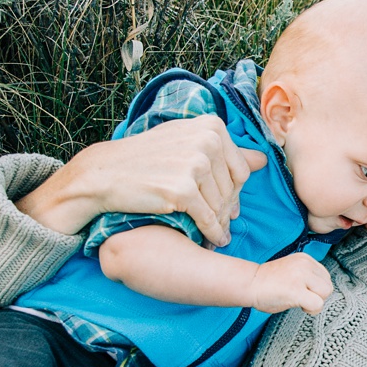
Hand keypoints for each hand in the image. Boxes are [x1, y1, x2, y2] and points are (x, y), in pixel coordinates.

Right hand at [16, 117, 267, 246]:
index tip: (227, 204)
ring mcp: (196, 164)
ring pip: (222, 205)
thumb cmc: (145, 159)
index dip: (235, 191)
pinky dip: (211, 233)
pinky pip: (208, 219)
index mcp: (211, 126)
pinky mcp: (183, 189)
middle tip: (222, 223)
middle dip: (228, 209)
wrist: (104, 174)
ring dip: (220, 224)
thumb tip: (262, 160)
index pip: (241, 169)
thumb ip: (223, 150)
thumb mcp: (184, 142)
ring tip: (215, 233)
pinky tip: (210, 240)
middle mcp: (207, 141)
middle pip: (234, 188)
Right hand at [246, 253, 333, 316]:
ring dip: (314, 302)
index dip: (316, 289)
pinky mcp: (296, 290)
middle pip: (328, 286)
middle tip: (301, 298)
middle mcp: (305, 265)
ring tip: (299, 301)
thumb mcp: (293, 271)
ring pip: (325, 294)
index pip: (325, 277)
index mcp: (305, 259)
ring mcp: (301, 276)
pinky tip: (299, 306)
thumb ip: (308, 276)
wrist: (250, 283)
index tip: (302, 291)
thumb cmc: (268, 282)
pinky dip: (310, 309)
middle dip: (317, 296)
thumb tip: (322, 291)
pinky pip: (317, 304)